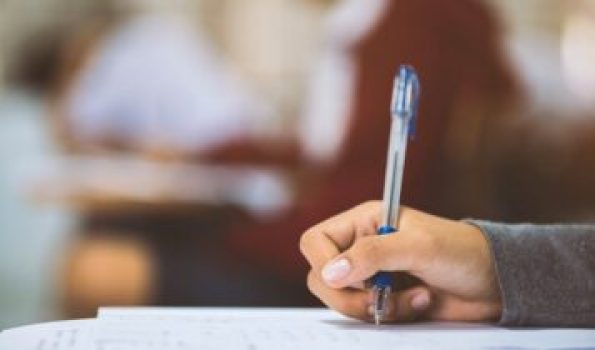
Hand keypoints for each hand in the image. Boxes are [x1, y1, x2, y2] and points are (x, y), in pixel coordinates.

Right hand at [299, 201, 501, 322]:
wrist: (493, 282)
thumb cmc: (460, 251)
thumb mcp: (418, 246)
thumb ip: (373, 254)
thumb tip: (330, 273)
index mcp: (363, 222)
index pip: (316, 242)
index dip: (324, 262)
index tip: (349, 279)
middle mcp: (361, 248)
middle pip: (321, 277)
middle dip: (349, 295)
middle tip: (379, 298)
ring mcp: (371, 277)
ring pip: (342, 301)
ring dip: (376, 306)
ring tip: (412, 297)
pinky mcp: (383, 301)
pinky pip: (366, 316)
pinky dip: (390, 315)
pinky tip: (419, 302)